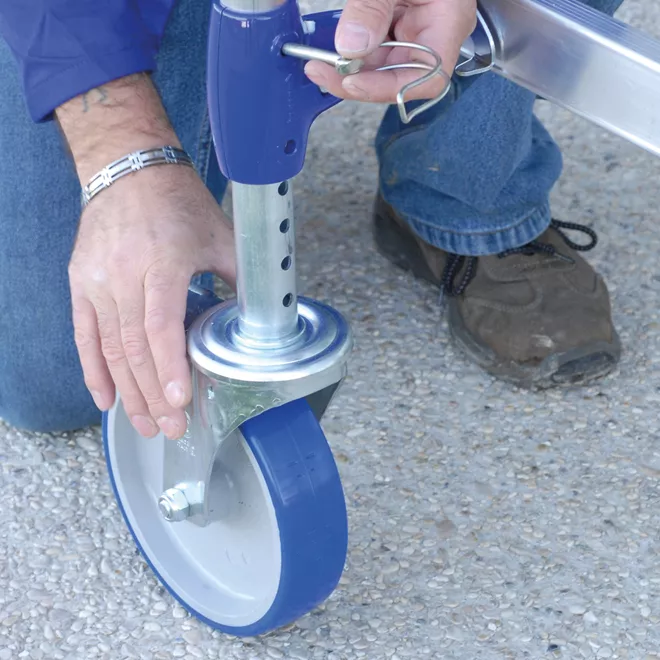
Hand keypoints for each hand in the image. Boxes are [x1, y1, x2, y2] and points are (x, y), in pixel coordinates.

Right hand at [68, 167, 234, 439]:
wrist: (126, 168)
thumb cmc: (178, 201)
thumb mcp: (220, 236)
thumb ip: (241, 279)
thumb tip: (260, 315)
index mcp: (161, 263)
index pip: (161, 326)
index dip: (169, 368)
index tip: (179, 401)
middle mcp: (122, 275)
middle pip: (135, 348)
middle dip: (152, 395)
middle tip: (171, 429)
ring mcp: (96, 282)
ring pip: (110, 350)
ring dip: (128, 393)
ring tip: (145, 425)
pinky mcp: (80, 284)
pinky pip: (84, 336)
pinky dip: (94, 370)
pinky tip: (106, 399)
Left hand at [304, 0, 476, 103]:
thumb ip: (372, 6)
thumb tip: (350, 47)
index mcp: (450, 20)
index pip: (426, 77)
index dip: (388, 88)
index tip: (350, 81)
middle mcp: (436, 32)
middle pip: (399, 77)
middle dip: (359, 79)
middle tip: (320, 70)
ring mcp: (418, 29)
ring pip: (384, 66)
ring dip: (351, 68)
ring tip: (318, 62)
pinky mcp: (400, 23)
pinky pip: (376, 48)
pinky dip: (352, 51)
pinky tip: (329, 50)